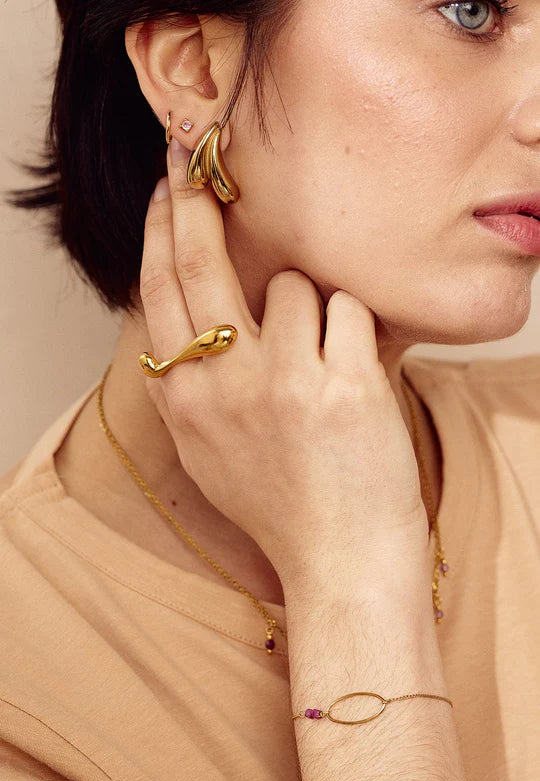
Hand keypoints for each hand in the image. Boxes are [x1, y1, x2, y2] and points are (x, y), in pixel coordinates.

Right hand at [139, 138, 428, 585]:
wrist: (340, 560)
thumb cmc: (280, 506)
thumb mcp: (208, 451)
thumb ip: (190, 384)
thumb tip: (185, 319)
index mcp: (186, 400)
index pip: (160, 292)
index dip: (162, 232)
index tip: (168, 191)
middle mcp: (224, 384)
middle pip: (200, 263)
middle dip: (194, 200)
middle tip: (196, 158)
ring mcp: (283, 381)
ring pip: (293, 286)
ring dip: (312, 310)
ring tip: (322, 367)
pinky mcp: (345, 382)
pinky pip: (349, 310)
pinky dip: (356, 332)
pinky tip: (355, 379)